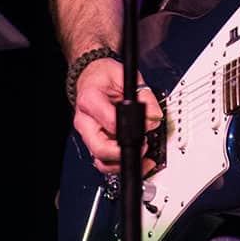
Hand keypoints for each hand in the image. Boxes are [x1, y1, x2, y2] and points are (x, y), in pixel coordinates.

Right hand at [71, 57, 162, 174]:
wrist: (90, 77)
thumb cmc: (104, 76)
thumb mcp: (126, 75)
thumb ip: (144, 95)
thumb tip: (154, 118)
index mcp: (90, 100)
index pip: (110, 122)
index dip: (130, 130)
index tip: (144, 130)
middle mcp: (85, 121)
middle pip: (100, 149)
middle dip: (124, 153)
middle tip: (143, 145)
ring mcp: (87, 134)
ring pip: (100, 161)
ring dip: (122, 163)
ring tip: (142, 154)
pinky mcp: (93, 142)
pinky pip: (104, 161)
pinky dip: (120, 164)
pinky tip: (135, 159)